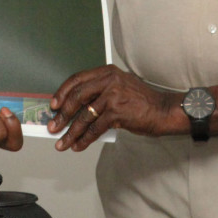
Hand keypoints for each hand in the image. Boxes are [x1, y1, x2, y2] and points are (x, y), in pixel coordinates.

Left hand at [47, 65, 180, 150]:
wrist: (163, 110)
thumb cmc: (141, 101)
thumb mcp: (119, 88)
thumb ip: (99, 93)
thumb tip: (76, 110)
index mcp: (106, 72)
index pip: (77, 79)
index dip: (63, 92)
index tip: (53, 105)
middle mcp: (108, 80)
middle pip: (77, 96)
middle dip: (62, 114)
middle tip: (53, 126)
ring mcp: (112, 95)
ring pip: (85, 115)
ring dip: (71, 131)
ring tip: (62, 142)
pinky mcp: (117, 112)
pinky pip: (95, 128)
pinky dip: (85, 139)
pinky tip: (78, 145)